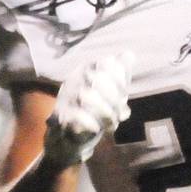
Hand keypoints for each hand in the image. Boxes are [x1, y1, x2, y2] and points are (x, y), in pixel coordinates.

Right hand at [42, 52, 134, 167]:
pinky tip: (97, 128)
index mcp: (88, 69)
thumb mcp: (110, 91)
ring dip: (106, 113)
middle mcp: (74, 78)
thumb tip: (130, 54)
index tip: (124, 97)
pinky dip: (92, 123)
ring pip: (89, 95)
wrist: (69, 136)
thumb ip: (120, 74)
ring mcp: (66, 95)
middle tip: (120, 114)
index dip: (120, 81)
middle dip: (115, 99)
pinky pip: (78, 115)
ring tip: (111, 123)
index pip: (108, 63)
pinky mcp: (60, 114)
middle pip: (100, 79)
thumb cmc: (94, 109)